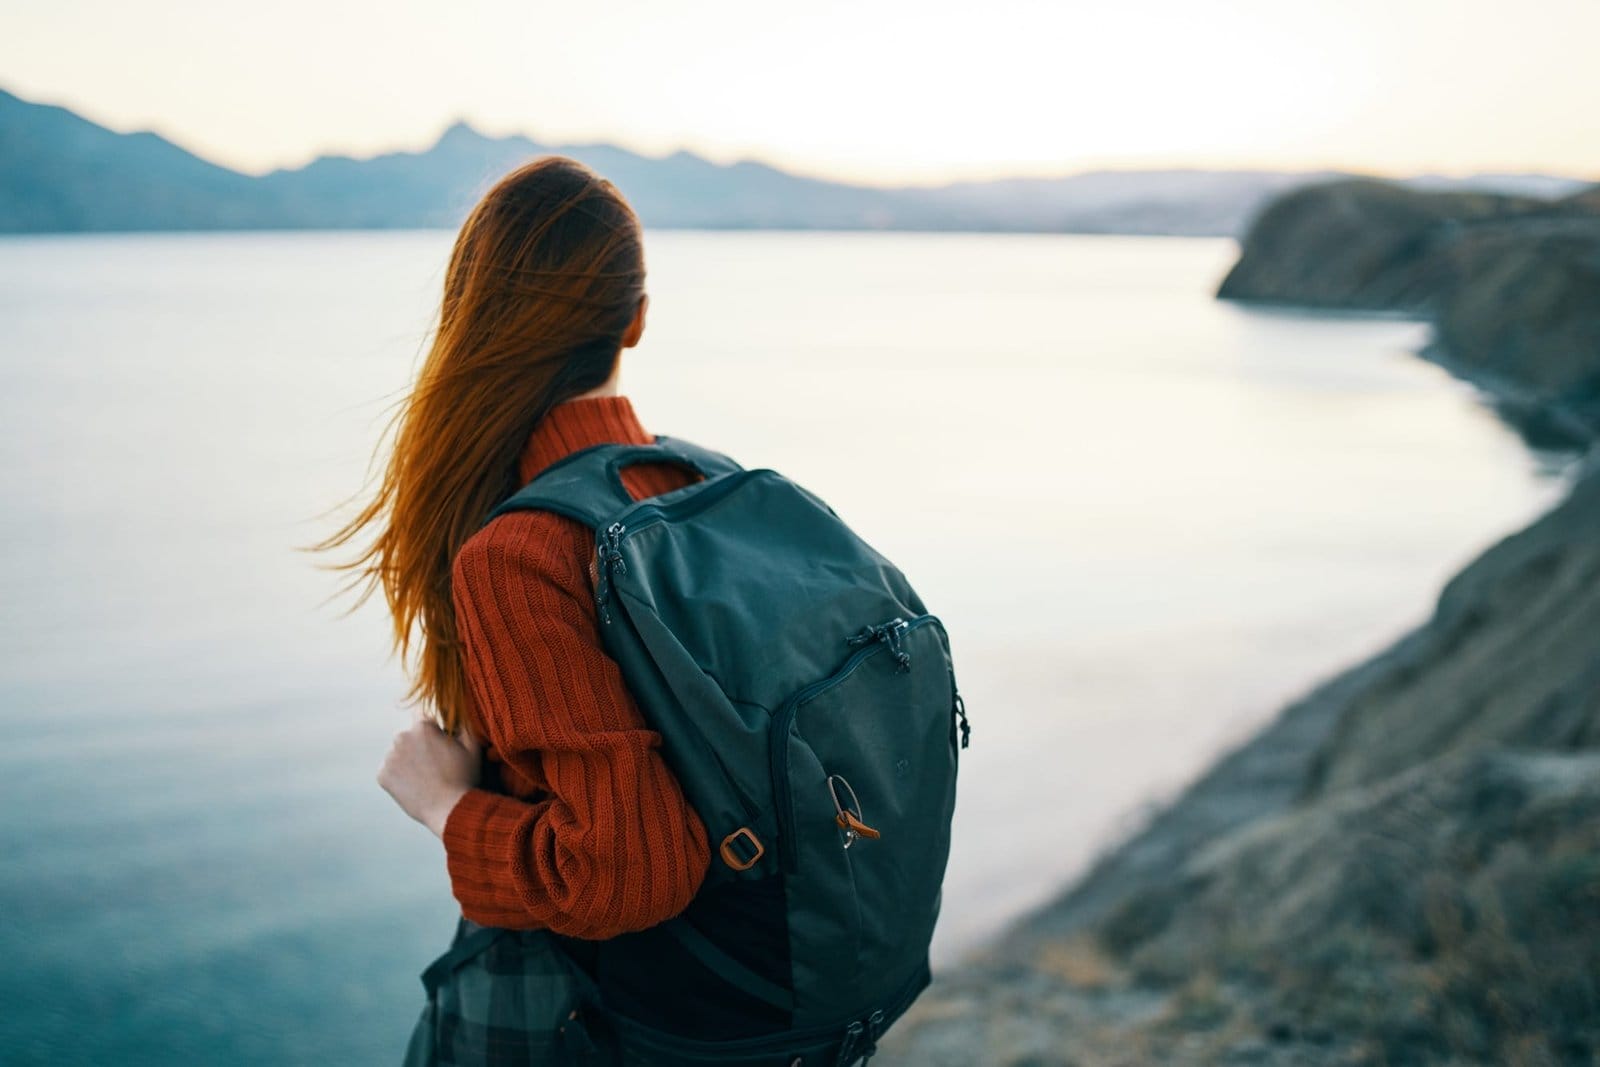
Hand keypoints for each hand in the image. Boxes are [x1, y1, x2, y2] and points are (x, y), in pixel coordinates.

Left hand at [378, 711, 482, 838]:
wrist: (450, 810)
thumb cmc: (464, 777)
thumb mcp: (473, 744)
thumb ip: (462, 721)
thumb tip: (454, 708)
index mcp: (422, 726)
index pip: (423, 717)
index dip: (433, 731)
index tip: (440, 745)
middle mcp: (401, 737)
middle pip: (409, 736)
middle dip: (419, 745)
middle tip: (435, 765)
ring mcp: (390, 757)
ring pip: (398, 753)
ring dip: (408, 760)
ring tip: (426, 778)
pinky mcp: (382, 776)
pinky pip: (390, 771)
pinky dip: (399, 777)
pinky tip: (415, 786)